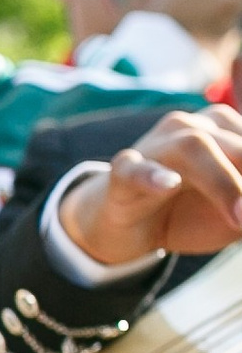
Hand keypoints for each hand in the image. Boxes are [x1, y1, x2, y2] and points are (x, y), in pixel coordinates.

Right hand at [57, 106, 241, 266]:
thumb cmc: (187, 212)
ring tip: (240, 218)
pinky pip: (135, 169)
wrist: (124, 225)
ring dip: (223, 183)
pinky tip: (169, 184)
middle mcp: (194, 127)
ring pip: (194, 148)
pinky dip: (152, 176)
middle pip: (238, 145)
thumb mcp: (236, 212)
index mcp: (228, 131)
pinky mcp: (122, 173)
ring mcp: (156, 146)